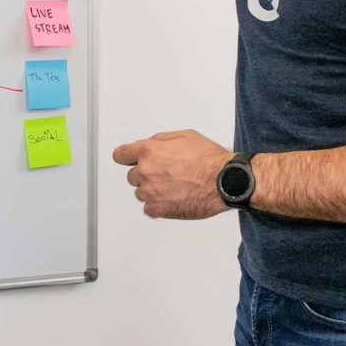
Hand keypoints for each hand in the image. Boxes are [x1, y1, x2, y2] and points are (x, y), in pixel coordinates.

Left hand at [111, 130, 233, 219]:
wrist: (225, 181)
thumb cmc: (210, 159)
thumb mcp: (184, 136)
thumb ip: (160, 140)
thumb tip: (148, 144)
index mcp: (149, 151)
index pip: (120, 155)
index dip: (126, 157)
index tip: (127, 160)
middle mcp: (146, 171)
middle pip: (131, 175)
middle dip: (145, 174)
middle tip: (165, 174)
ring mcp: (151, 191)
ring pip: (140, 192)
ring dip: (152, 190)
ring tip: (173, 186)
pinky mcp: (159, 209)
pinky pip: (148, 208)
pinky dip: (157, 205)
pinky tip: (171, 198)